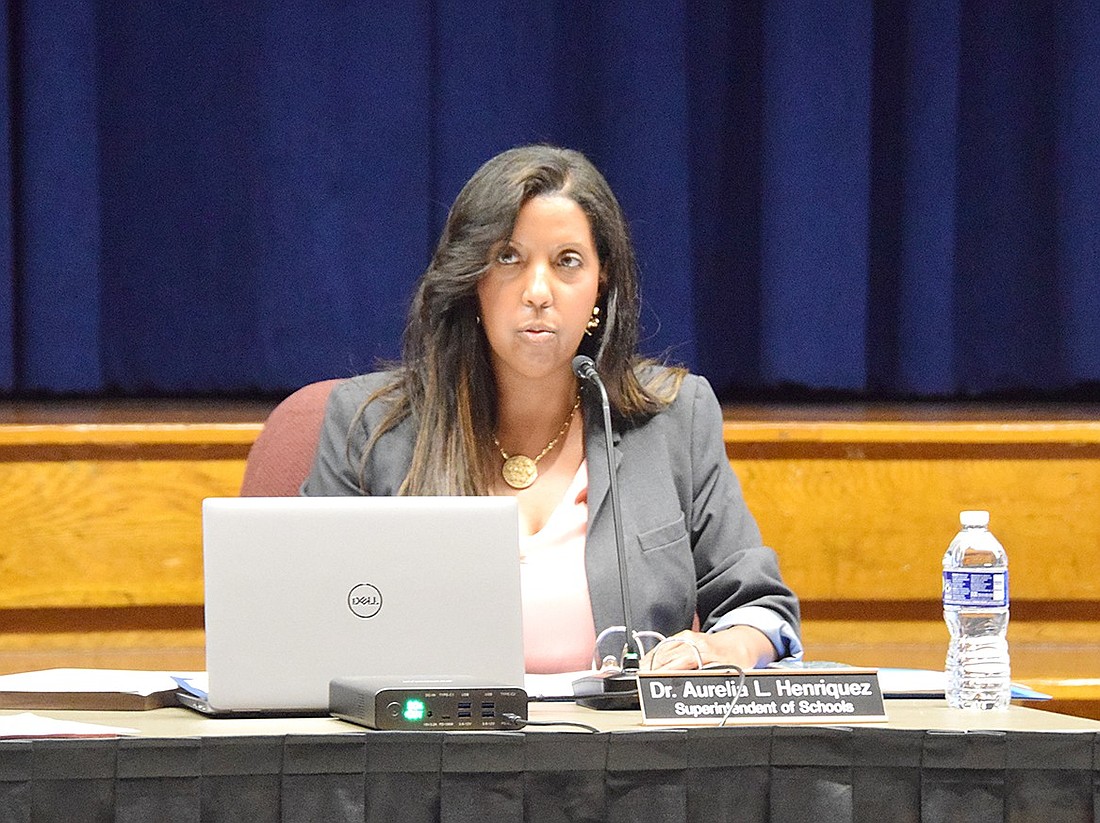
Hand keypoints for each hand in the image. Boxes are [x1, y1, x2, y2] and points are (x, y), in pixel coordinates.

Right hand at [641, 626, 776, 671]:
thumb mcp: (733, 672)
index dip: (667, 671)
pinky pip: (664, 645)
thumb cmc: (737, 659)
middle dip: (653, 669)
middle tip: (642, 683)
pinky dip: (654, 655)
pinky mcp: (683, 636)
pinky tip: (647, 664)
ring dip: (650, 663)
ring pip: (664, 650)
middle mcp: (695, 642)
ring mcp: (688, 638)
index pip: (682, 661)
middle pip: (668, 656)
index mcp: (706, 651)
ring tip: (640, 676)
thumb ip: (715, 676)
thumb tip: (700, 684)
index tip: (655, 680)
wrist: (740, 641)